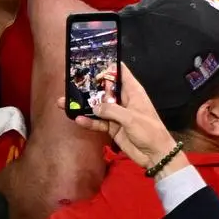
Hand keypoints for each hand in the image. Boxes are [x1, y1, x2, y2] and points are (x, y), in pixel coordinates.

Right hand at [56, 65, 182, 173]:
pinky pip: (98, 122)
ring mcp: (117, 114)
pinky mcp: (112, 127)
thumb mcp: (131, 117)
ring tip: (64, 102)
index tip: (92, 64)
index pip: (121, 73)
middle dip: (90, 86)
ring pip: (98, 106)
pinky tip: (77, 120)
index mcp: (133, 91)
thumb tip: (94, 107)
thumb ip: (111, 110)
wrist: (155, 155)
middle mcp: (123, 100)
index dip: (108, 67)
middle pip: (105, 89)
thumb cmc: (149, 131)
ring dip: (83, 105)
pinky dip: (88, 122)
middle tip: (71, 82)